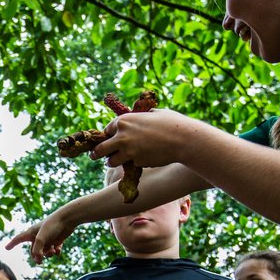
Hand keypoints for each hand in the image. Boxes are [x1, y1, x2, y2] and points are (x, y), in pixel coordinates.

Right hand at [5, 210, 76, 263]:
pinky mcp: (57, 239)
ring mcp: (48, 238)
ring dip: (48, 254)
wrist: (68, 218)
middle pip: (33, 250)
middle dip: (37, 257)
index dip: (12, 244)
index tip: (7, 248)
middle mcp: (38, 236)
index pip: (19, 239)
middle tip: (40, 261)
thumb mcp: (41, 239)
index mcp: (31, 232)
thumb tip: (38, 260)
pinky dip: (56, 252)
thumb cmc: (52, 226)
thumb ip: (37, 251)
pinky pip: (54, 250)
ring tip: (52, 251)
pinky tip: (58, 250)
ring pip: (45, 252)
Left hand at [90, 109, 210, 167]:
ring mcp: (128, 151)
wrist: (184, 139)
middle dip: (97, 152)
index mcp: (124, 121)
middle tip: (94, 156)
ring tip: (116, 161)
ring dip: (113, 161)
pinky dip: (134, 164)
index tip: (109, 139)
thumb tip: (136, 117)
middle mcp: (122, 136)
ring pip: (110, 161)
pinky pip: (130, 165)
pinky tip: (143, 160)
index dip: (109, 135)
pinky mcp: (137, 163)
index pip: (107, 130)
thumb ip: (140, 117)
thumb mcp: (153, 114)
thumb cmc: (172, 123)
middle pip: (101, 148)